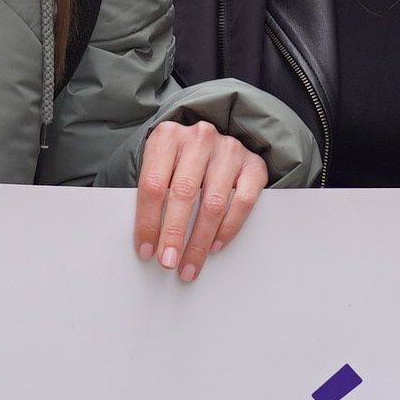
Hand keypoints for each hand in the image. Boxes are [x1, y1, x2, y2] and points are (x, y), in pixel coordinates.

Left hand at [131, 118, 267, 283]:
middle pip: (184, 193)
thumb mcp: (158, 165)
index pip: (153, 185)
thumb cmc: (179, 159)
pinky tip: (215, 245)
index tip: (146, 250)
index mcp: (168, 136)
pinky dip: (228, 228)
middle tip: (168, 261)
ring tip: (190, 263)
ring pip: (213, 203)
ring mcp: (230, 150)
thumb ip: (152, 193)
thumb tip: (146, 240)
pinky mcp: (254, 164)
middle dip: (174, 234)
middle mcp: (200, 139)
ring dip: (200, 240)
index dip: (148, 222)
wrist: (210, 142)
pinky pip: (242, 202)